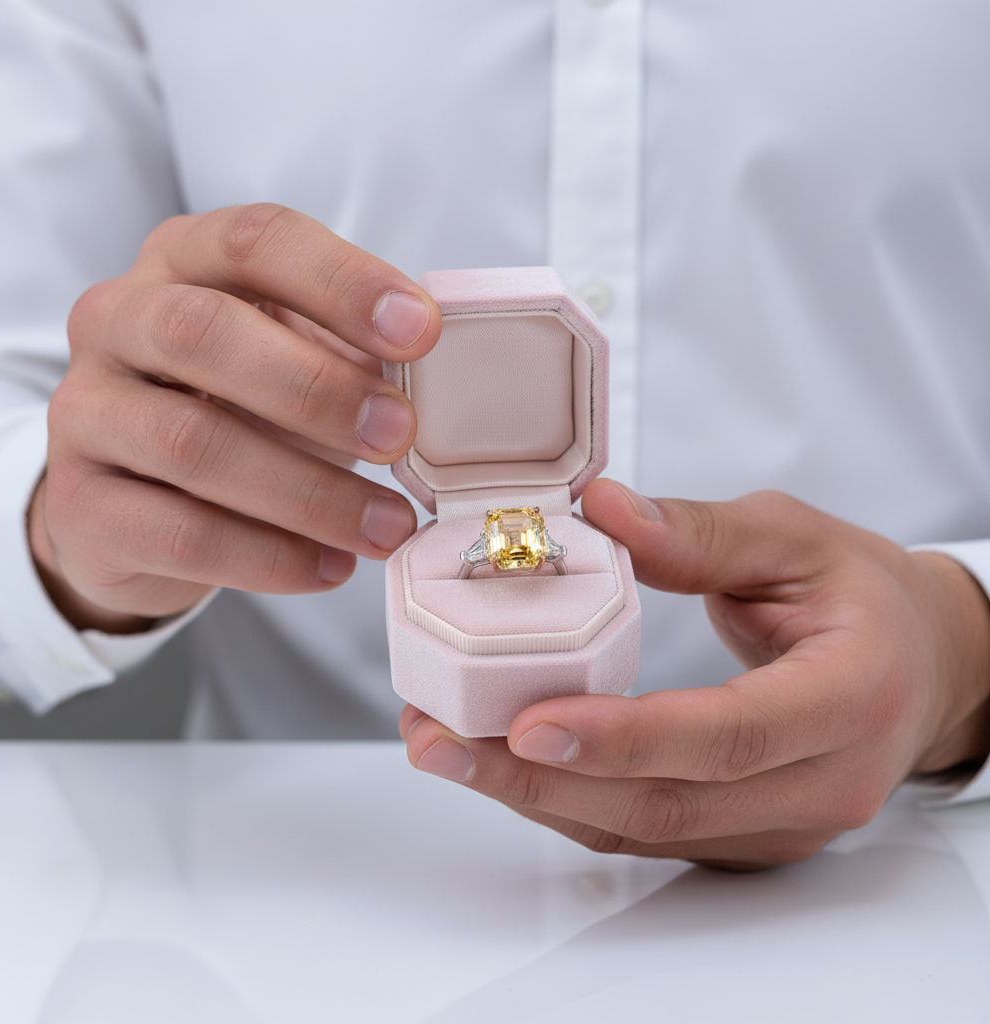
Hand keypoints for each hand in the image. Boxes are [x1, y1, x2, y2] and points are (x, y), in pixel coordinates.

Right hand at [29, 204, 439, 631]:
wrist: (133, 506)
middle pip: (202, 333)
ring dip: (311, 492)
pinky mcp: (82, 505)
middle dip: (316, 387)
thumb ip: (347, 355)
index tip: (421, 331)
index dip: (341, 282)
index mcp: (180, 263)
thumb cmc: (236, 413)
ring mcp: (85, 413)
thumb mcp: (291, 362)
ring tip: (388, 526)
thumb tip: (431, 383)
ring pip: (192, 444)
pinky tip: (331, 566)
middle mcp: (116, 322)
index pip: (254, 241)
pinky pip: (181, 534)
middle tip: (398, 435)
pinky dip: (270, 556)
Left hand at [402, 483, 989, 869]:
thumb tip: (599, 511)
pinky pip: (646, 834)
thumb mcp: (794, 537)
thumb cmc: (863, 596)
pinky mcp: (747, 835)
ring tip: (446, 748)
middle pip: (667, 804)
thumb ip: (698, 532)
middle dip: (540, 778)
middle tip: (440, 740)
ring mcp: (782, 824)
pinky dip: (569, 803)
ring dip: (535, 795)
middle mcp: (822, 781)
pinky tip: (504, 766)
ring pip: (643, 831)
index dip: (626, 736)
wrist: (920, 665)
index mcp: (848, 697)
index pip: (731, 734)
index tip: (527, 721)